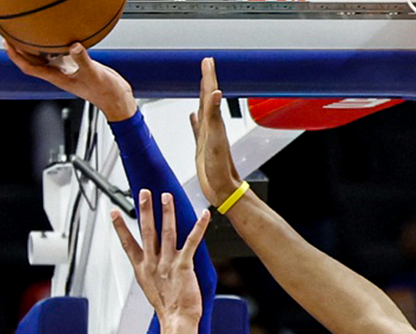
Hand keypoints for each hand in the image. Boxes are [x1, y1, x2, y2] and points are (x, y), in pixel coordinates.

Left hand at [4, 41, 137, 121]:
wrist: (116, 98)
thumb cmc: (105, 92)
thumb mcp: (93, 74)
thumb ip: (82, 59)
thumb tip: (73, 46)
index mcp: (58, 78)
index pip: (30, 68)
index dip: (16, 57)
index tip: (7, 44)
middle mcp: (58, 74)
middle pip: (32, 62)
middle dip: (19, 50)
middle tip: (10, 35)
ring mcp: (66, 70)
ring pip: (43, 58)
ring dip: (33, 48)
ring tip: (26, 34)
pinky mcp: (75, 66)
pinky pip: (57, 54)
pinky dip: (51, 46)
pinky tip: (53, 37)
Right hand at [112, 189, 210, 323]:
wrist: (177, 321)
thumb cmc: (167, 307)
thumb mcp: (151, 287)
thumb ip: (150, 271)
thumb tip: (150, 263)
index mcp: (143, 268)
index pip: (128, 243)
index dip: (120, 227)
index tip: (114, 213)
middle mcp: (153, 263)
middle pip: (147, 231)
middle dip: (145, 210)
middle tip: (143, 193)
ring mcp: (167, 263)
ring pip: (166, 232)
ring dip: (166, 212)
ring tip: (166, 197)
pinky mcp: (184, 266)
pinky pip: (191, 242)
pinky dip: (198, 227)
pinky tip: (203, 215)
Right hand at [190, 57, 244, 205]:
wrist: (223, 190)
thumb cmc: (220, 169)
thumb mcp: (216, 140)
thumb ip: (214, 116)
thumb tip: (216, 93)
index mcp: (215, 123)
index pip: (211, 93)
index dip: (209, 76)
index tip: (207, 61)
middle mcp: (213, 127)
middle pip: (208, 97)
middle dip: (207, 80)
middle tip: (205, 65)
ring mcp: (207, 136)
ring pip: (203, 110)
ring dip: (202, 96)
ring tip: (201, 84)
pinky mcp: (202, 147)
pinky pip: (197, 129)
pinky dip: (194, 120)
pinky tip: (192, 116)